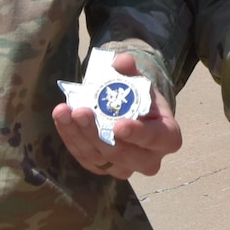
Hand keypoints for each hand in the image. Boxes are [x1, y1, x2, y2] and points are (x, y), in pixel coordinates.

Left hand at [52, 52, 182, 178]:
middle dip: (97, 134)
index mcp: (167, 137)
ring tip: (63, 112)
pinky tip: (61, 118)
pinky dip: (71, 137)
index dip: (138, 134)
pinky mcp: (103, 168)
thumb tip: (122, 61)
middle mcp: (149, 160)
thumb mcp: (141, 82)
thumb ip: (132, 72)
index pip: (156, 138)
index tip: (119, 125)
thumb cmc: (142, 99)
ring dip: (78, 135)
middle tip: (80, 112)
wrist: (133, 114)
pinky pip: (84, 158)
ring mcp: (125, 168)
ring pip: (99, 157)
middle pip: (123, 154)